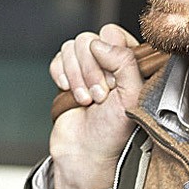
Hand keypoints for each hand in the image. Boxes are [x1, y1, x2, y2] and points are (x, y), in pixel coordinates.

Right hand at [47, 25, 144, 188]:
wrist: (85, 154)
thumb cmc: (113, 132)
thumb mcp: (130, 96)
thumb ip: (124, 62)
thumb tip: (100, 42)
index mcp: (130, 64)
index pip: (114, 35)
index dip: (109, 56)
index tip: (112, 83)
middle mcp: (109, 62)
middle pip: (90, 40)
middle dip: (90, 71)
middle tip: (98, 97)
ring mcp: (87, 67)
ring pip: (72, 47)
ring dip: (76, 76)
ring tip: (86, 100)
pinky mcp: (67, 74)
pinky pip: (58, 57)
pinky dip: (60, 74)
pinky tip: (68, 91)